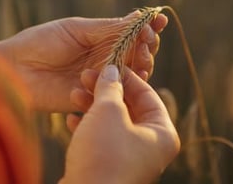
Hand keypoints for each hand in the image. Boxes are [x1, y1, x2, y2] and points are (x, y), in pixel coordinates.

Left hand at [0, 12, 167, 111]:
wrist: (14, 68)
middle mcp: (102, 60)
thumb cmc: (40, 42)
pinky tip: (130, 75)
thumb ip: (106, 29)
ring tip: (143, 56)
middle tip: (149, 41)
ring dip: (143, 64)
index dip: (146, 28)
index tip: (158, 20)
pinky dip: (127, 86)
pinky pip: (115, 94)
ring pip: (131, 75)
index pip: (130, 34)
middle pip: (137, 55)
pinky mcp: (92, 99)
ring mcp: (98, 80)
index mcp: (99, 39)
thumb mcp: (76, 29)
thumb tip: (137, 17)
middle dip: (148, 46)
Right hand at [60, 66, 179, 183]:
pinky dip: (88, 127)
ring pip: (112, 123)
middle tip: (85, 77)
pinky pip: (102, 140)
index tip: (107, 64)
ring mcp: (130, 159)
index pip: (148, 94)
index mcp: (162, 134)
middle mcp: (150, 148)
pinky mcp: (110, 168)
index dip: (126, 76)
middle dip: (105, 91)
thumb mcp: (108, 112)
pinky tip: (71, 119)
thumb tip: (111, 70)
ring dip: (92, 106)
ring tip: (73, 95)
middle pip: (129, 108)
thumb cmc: (104, 154)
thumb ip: (110, 87)